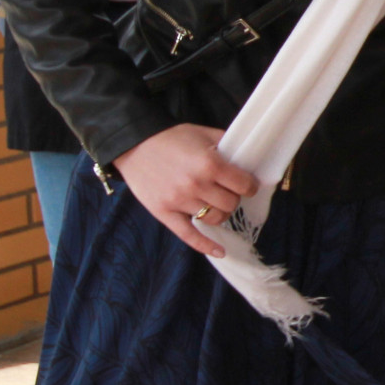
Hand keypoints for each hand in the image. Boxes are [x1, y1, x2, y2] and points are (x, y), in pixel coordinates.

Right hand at [112, 124, 259, 256]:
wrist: (134, 144)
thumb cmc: (172, 138)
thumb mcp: (204, 133)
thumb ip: (228, 144)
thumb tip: (249, 157)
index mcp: (210, 164)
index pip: (244, 185)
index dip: (250, 185)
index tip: (247, 185)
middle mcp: (196, 185)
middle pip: (231, 204)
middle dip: (233, 198)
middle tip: (227, 191)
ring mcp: (179, 201)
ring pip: (215, 219)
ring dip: (220, 213)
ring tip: (215, 203)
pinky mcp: (164, 213)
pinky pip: (189, 236)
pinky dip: (206, 246)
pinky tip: (220, 251)